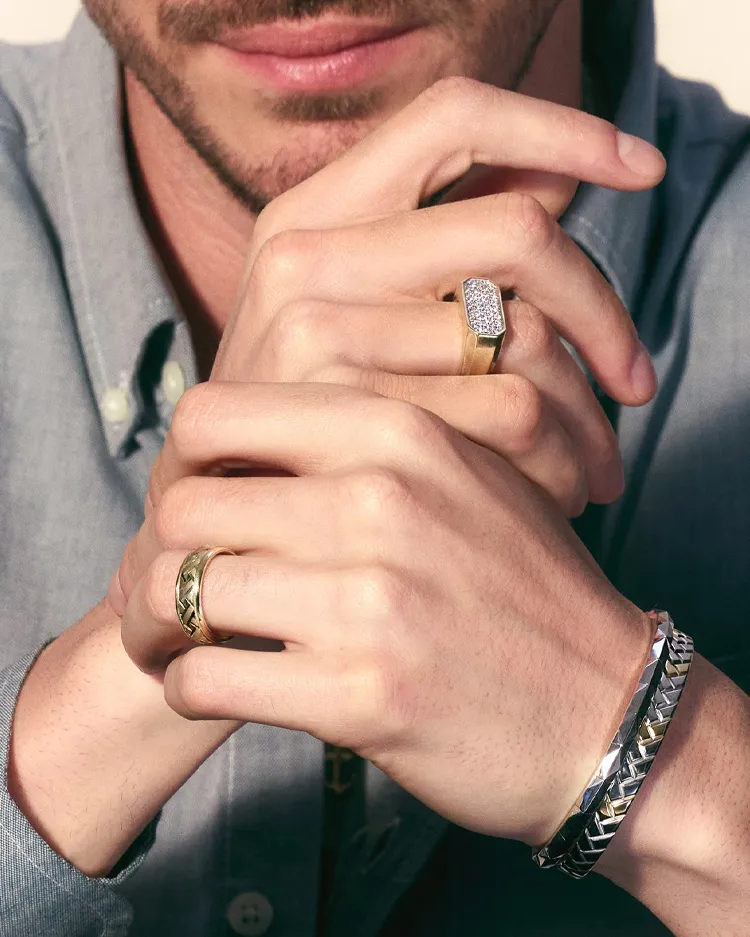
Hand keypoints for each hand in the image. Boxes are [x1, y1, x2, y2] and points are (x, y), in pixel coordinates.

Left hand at [119, 381, 652, 845]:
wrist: (601, 707)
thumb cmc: (520, 588)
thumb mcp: (462, 475)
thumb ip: (359, 442)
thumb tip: (233, 442)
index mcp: (397, 429)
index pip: (215, 412)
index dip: (181, 462)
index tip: (195, 505)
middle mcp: (379, 499)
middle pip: (182, 505)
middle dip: (156, 552)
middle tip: (166, 586)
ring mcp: (370, 598)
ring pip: (176, 590)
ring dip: (158, 626)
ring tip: (174, 641)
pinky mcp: (361, 695)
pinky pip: (205, 678)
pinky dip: (188, 685)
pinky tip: (213, 684)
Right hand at [212, 78, 664, 514]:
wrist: (202, 507)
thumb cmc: (299, 415)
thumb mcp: (343, 315)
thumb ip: (438, 246)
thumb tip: (560, 184)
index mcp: (314, 209)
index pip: (456, 117)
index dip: (560, 127)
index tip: (640, 168)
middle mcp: (305, 253)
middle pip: (517, 232)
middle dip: (604, 311)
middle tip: (636, 385)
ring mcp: (314, 330)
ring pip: (523, 335)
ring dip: (586, 409)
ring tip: (598, 466)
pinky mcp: (341, 414)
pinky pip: (505, 410)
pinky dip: (557, 453)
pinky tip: (557, 490)